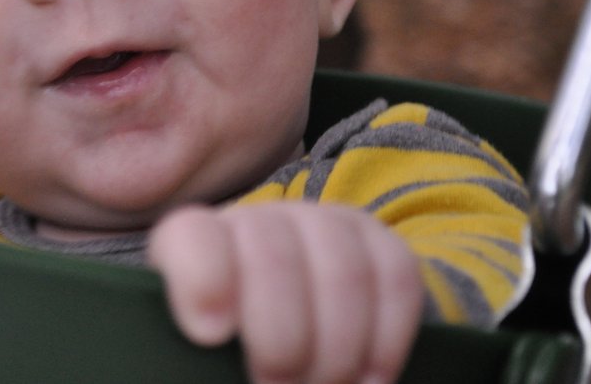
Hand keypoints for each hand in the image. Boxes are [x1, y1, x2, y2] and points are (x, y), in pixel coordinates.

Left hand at [148, 202, 422, 383]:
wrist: (291, 329)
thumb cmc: (228, 356)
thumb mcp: (201, 356)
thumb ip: (197, 361)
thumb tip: (213, 348)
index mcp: (195, 246)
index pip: (193, 237)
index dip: (203, 278)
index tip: (211, 335)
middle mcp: (259, 221)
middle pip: (273, 254)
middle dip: (282, 338)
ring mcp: (323, 225)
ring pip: (341, 270)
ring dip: (336, 349)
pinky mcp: (379, 243)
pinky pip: (396, 277)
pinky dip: (387, 338)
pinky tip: (370, 379)